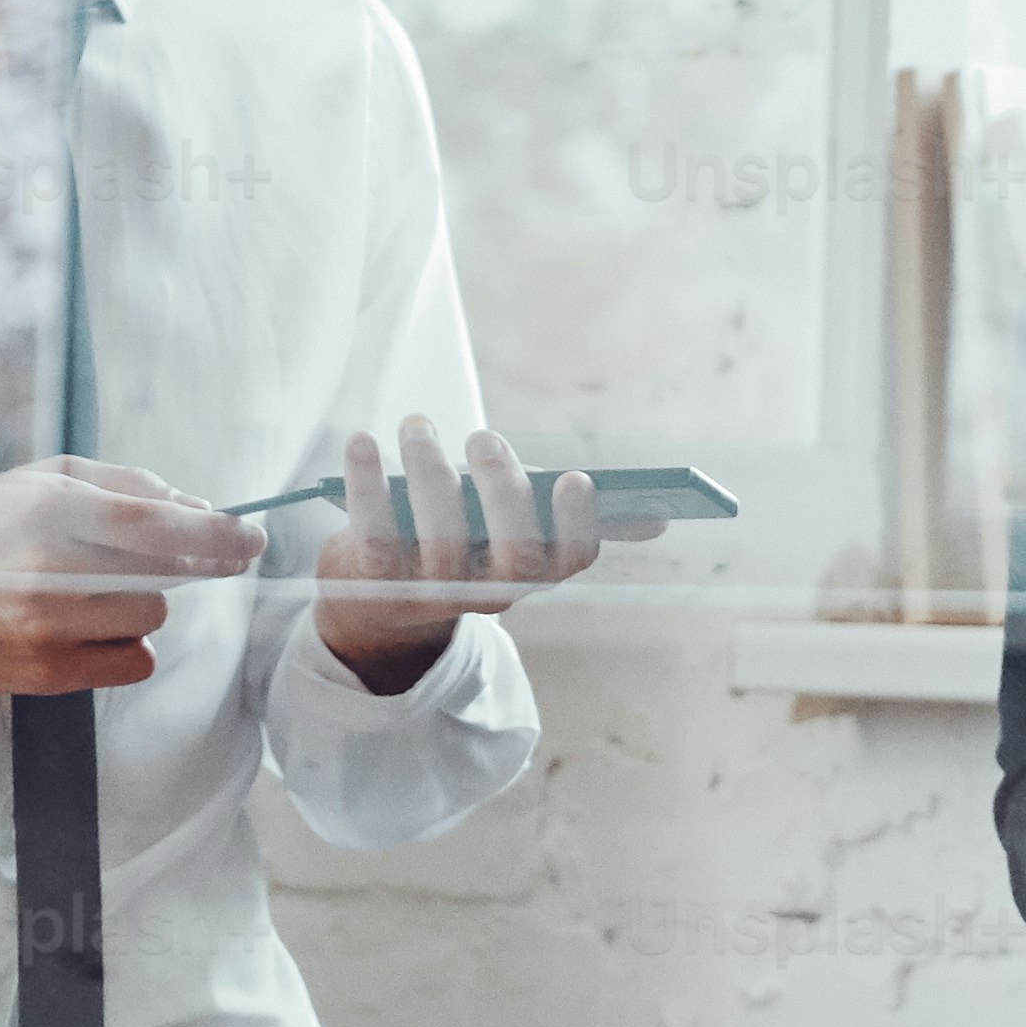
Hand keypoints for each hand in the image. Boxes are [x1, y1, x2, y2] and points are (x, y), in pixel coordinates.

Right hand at [0, 457, 256, 700]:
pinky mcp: (48, 673)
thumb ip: (123, 485)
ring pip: (148, 619)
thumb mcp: (39, 480)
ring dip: (134, 605)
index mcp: (49, 513)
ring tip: (83, 594)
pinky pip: (133, 663)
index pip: (159, 524)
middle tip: (133, 562)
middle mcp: (50, 573)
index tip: (250, 538)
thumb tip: (197, 506)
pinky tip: (81, 629)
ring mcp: (48, 629)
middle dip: (165, 568)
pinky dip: (123, 647)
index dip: (218, 533)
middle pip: (164, 578)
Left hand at [303, 414, 611, 695]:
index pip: (571, 559)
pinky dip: (368, 483)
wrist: (374, 600)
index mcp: (531, 570)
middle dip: (504, 490)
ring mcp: (433, 591)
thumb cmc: (457, 541)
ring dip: (431, 474)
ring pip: (442, 542)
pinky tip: (364, 441)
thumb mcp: (513, 527)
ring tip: (419, 426)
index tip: (578, 477)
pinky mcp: (377, 581)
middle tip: (482, 436)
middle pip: (515, 554)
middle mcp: (489, 590)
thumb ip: (568, 517)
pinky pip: (376, 535)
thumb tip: (661, 519)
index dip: (579, 523)